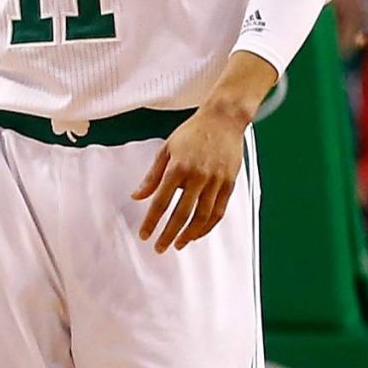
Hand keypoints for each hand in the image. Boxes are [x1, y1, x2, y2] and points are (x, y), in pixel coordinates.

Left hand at [132, 104, 249, 251]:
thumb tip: (137, 196)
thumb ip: (152, 176)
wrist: (224, 119)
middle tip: (159, 247)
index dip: (152, 221)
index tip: (144, 235)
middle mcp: (199, 176)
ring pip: (203, 216)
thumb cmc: (192, 133)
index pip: (162, 201)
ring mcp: (217, 181)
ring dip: (189, 234)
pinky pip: (219, 211)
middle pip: (182, 213)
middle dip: (169, 234)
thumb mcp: (166, 150)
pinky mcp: (230, 183)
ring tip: (178, 244)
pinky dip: (208, 226)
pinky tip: (197, 234)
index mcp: (179, 168)